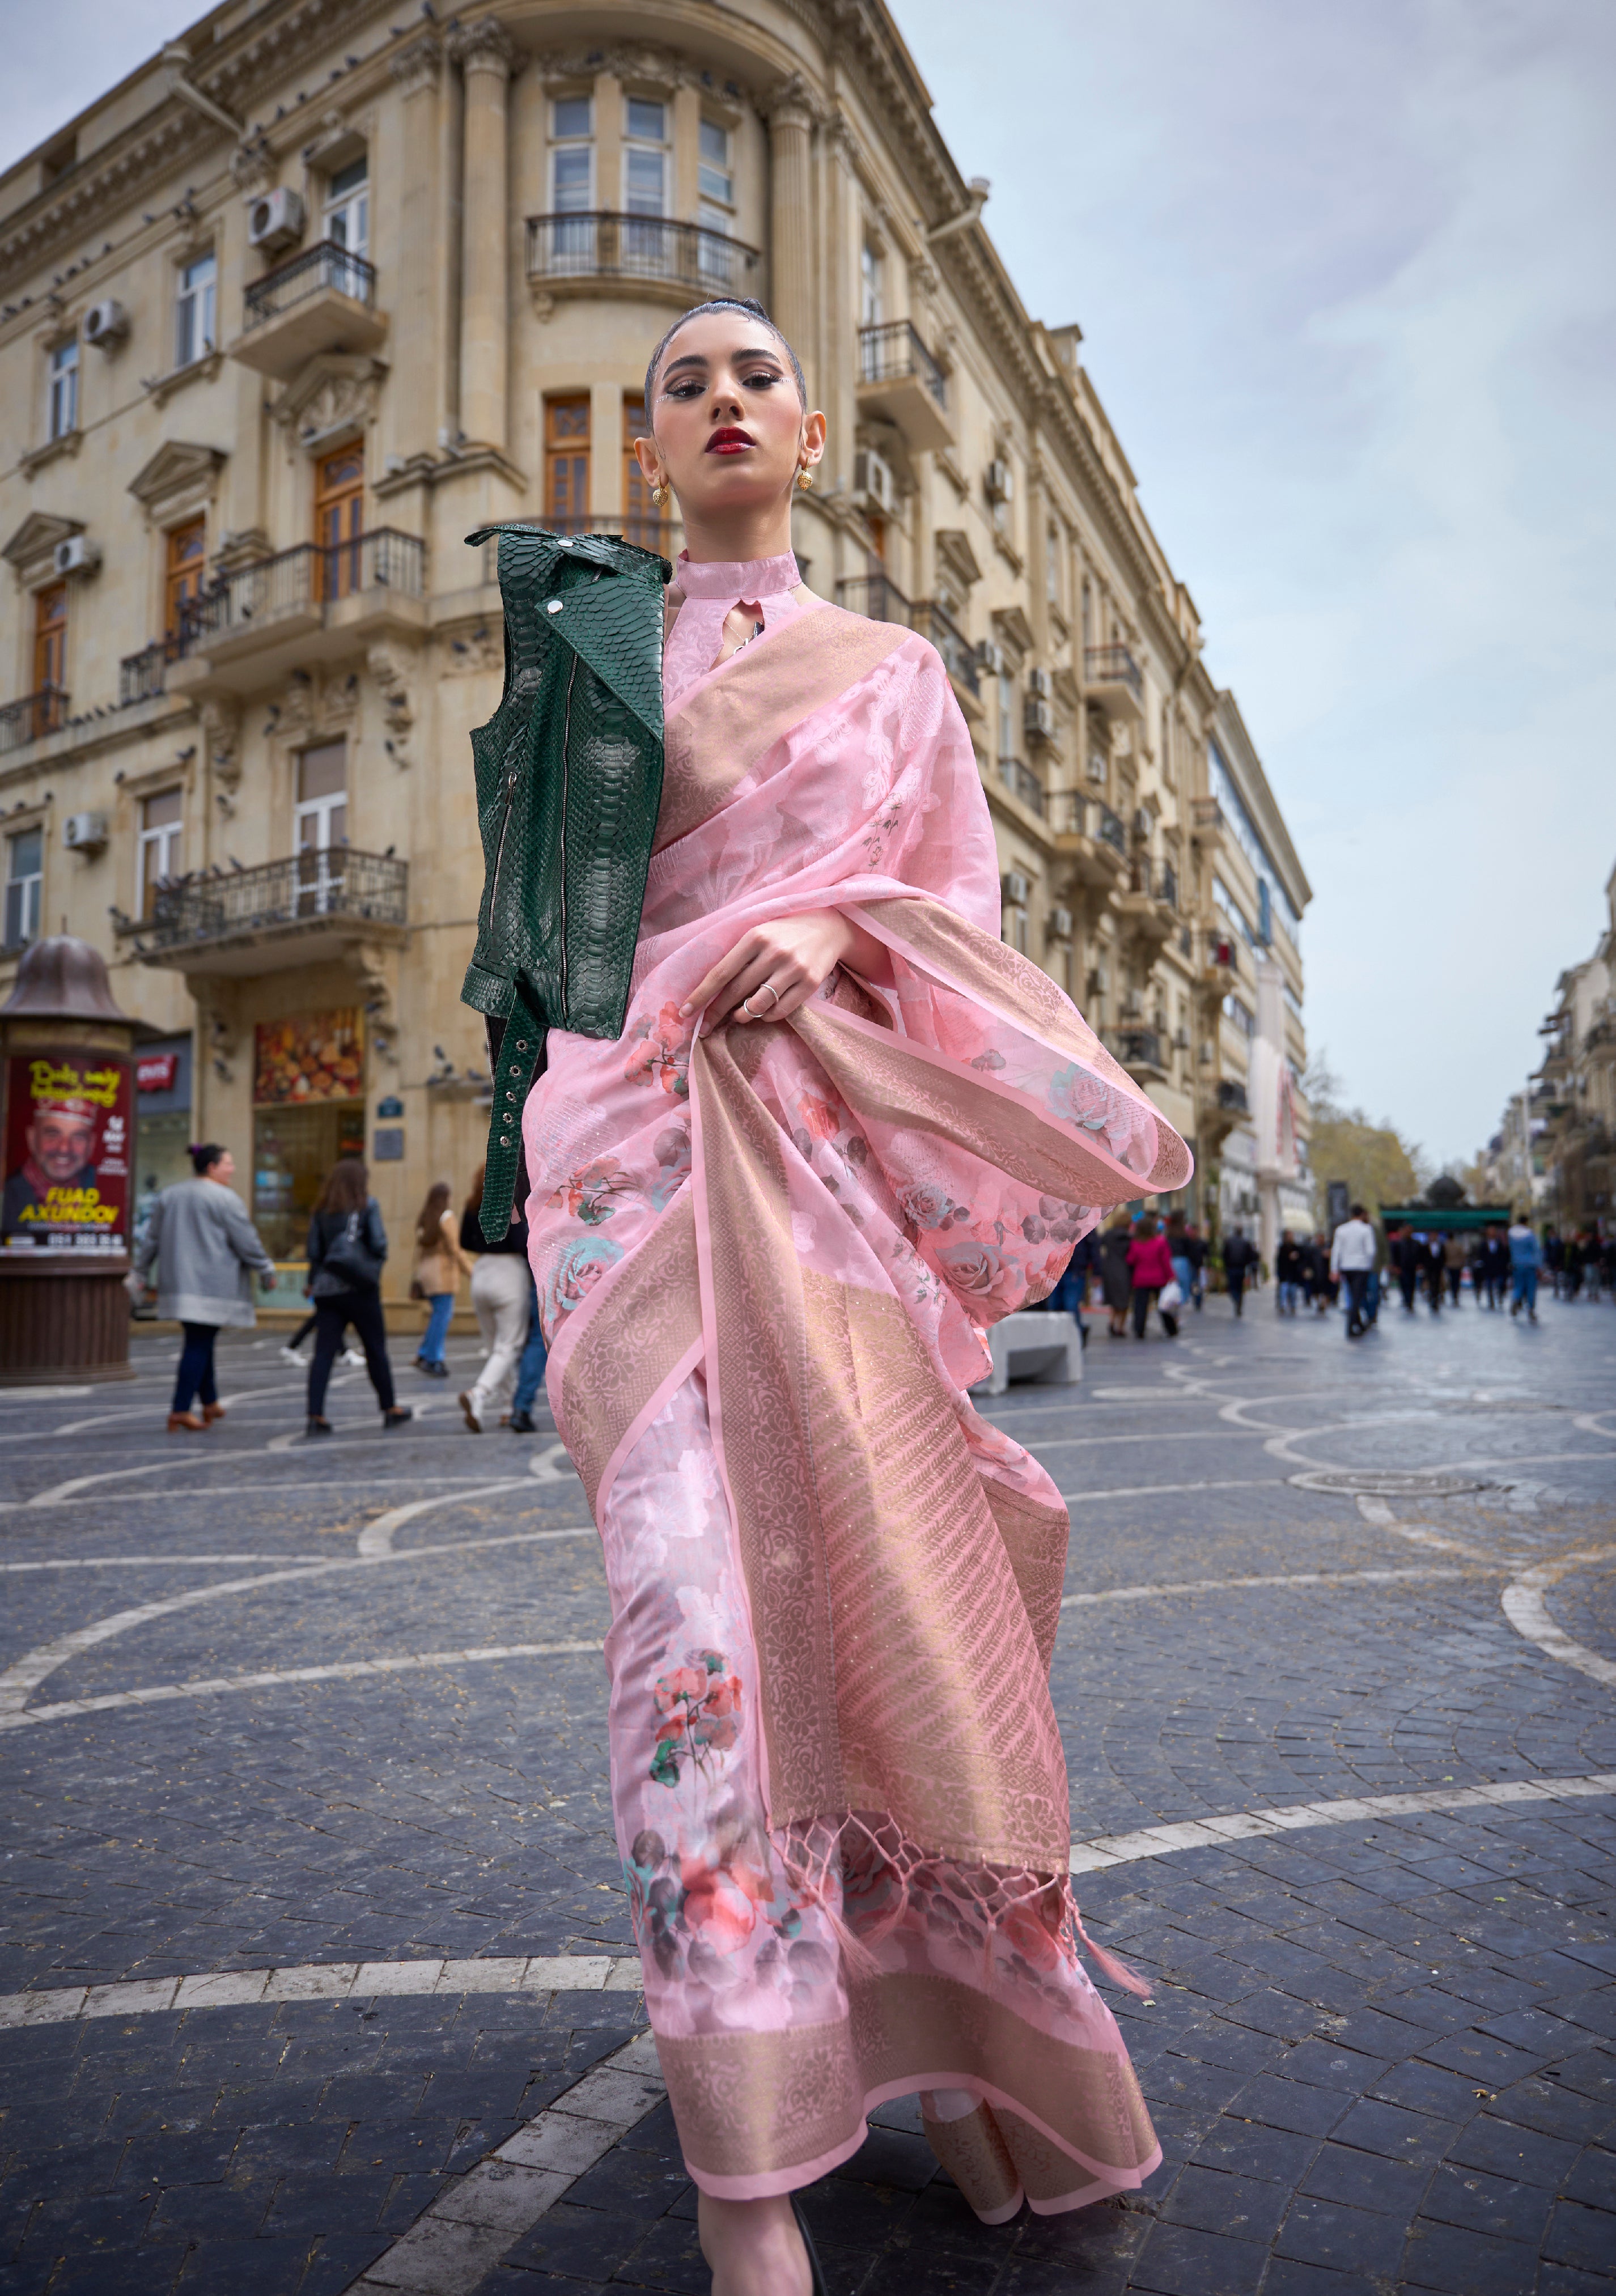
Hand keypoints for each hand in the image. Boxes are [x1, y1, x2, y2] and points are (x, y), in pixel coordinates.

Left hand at [681, 909, 883, 1027]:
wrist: (829, 927)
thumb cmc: (785, 933)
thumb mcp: (759, 933)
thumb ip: (738, 956)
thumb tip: (712, 991)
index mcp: (755, 937)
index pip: (721, 973)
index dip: (701, 995)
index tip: (685, 1012)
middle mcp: (773, 952)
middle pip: (736, 991)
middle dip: (716, 1013)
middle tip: (705, 1028)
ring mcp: (793, 969)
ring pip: (758, 1005)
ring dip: (742, 1016)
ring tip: (738, 1016)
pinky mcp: (810, 983)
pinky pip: (780, 1011)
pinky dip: (767, 1017)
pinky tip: (764, 1012)